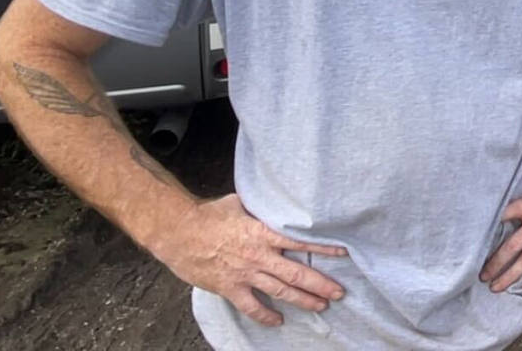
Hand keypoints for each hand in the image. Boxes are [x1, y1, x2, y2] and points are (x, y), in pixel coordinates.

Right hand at [154, 194, 348, 326]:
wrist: (178, 232)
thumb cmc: (208, 214)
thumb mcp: (240, 203)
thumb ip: (261, 207)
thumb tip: (275, 199)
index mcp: (263, 233)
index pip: (301, 242)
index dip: (323, 248)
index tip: (343, 253)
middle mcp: (259, 256)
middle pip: (296, 274)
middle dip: (321, 284)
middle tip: (340, 292)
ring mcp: (245, 274)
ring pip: (280, 292)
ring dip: (303, 300)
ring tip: (322, 305)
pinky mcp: (230, 288)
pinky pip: (252, 307)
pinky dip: (266, 316)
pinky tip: (278, 321)